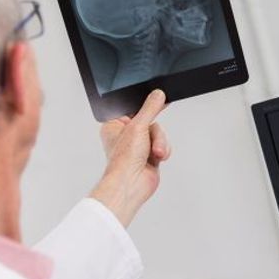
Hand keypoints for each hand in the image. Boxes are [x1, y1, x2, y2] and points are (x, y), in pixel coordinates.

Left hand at [90, 90, 171, 226]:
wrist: (131, 183)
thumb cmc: (123, 160)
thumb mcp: (138, 127)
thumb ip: (150, 109)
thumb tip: (157, 95)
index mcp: (115, 126)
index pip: (132, 109)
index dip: (145, 106)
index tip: (158, 99)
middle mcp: (125, 135)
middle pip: (149, 121)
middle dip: (154, 132)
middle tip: (150, 136)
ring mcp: (138, 146)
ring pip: (158, 133)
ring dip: (159, 142)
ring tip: (154, 152)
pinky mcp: (149, 155)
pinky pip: (162, 145)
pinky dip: (163, 150)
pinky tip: (157, 157)